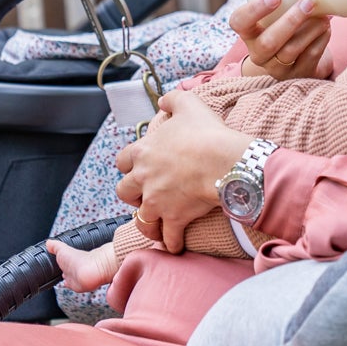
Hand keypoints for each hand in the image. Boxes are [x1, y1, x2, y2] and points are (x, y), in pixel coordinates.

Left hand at [114, 91, 252, 253]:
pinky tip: (175, 246)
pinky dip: (171, 244)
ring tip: (155, 226)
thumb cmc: (207, 132)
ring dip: (147, 223)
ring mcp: (157, 201)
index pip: (122, 161)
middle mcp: (144, 178)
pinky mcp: (174, 218)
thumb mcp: (188, 104)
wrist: (224, 161)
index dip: (129, 165)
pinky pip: (168, 238)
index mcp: (143, 152)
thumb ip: (172, 100)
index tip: (137, 167)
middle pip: (123, 192)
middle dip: (132, 195)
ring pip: (140, 220)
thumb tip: (163, 101)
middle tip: (145, 194)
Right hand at [230, 0, 330, 80]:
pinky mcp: (297, 75)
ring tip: (325, 15)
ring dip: (311, 30)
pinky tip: (326, 28)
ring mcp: (277, 68)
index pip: (239, 22)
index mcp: (248, 32)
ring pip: (291, 50)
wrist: (296, 60)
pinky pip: (309, 58)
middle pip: (268, 42)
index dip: (255, 10)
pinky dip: (321, 40)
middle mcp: (258, 53)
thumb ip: (284, 0)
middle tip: (309, 2)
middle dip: (291, 20)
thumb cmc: (284, 27)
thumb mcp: (276, 15)